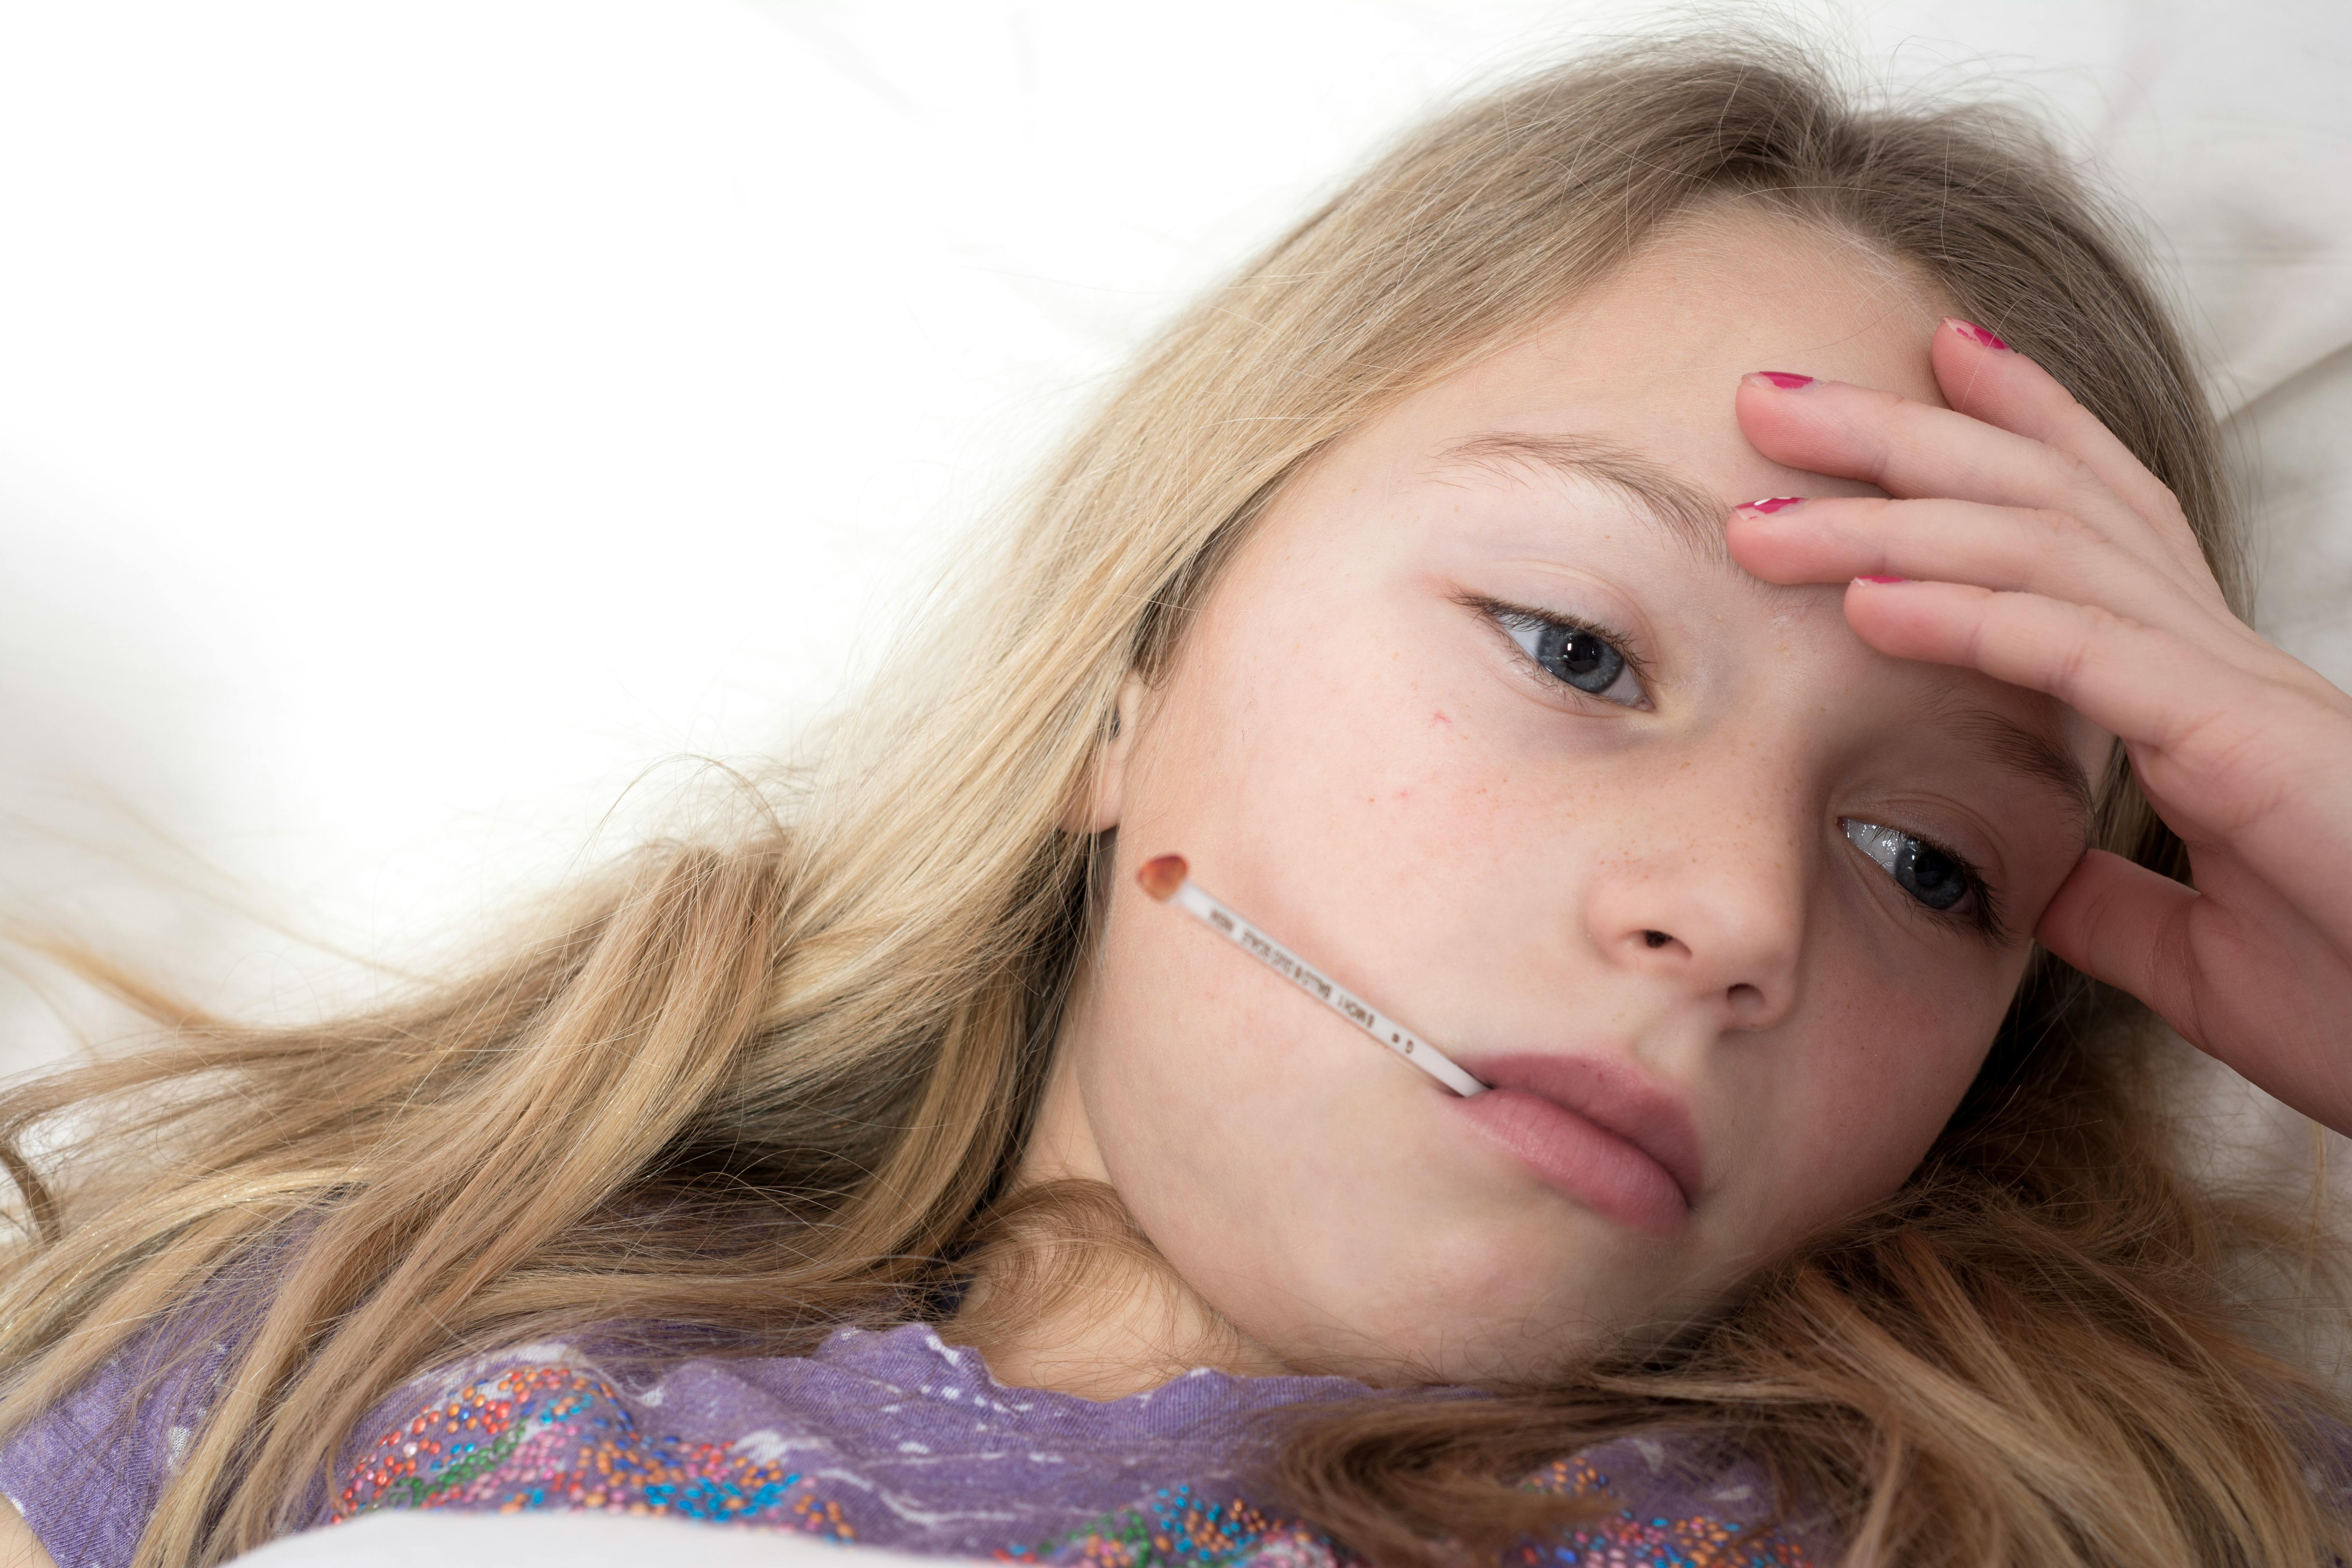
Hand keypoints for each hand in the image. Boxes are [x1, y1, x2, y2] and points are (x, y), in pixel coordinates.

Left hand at [1725, 319, 2351, 1136]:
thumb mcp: (2198, 952)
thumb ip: (2115, 903)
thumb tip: (2043, 880)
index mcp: (2201, 691)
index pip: (2096, 519)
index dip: (2015, 425)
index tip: (1926, 361)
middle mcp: (2211, 657)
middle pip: (2041, 497)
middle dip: (1900, 434)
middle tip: (1769, 390)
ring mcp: (2225, 690)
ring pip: (2040, 551)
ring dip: (1886, 520)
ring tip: (1757, 508)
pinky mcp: (2232, 742)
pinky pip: (2076, 651)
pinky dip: (1965, 614)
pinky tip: (1867, 600)